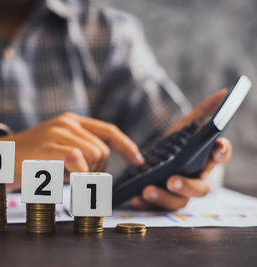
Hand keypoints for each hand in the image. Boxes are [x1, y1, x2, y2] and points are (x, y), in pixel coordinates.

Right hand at [0, 112, 143, 190]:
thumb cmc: (29, 158)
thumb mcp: (56, 148)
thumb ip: (79, 151)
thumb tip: (102, 169)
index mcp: (71, 121)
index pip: (108, 131)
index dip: (127, 146)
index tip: (138, 161)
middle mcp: (67, 123)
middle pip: (102, 150)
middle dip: (95, 169)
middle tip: (73, 177)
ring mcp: (57, 134)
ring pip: (92, 156)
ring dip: (82, 174)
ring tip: (59, 175)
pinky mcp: (49, 147)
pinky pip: (78, 163)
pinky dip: (75, 176)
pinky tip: (58, 178)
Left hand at [130, 89, 232, 209]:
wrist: (159, 156)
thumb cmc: (179, 142)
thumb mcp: (187, 125)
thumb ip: (204, 112)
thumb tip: (223, 93)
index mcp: (206, 159)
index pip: (220, 156)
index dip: (221, 152)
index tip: (217, 147)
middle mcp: (197, 179)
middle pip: (200, 188)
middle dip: (187, 186)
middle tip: (172, 180)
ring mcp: (179, 192)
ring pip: (178, 201)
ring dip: (163, 198)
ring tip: (146, 191)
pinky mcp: (162, 198)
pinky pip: (156, 206)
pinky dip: (145, 204)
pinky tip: (134, 198)